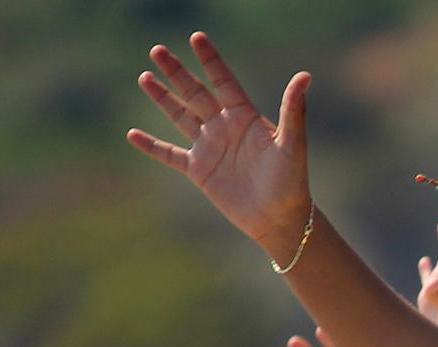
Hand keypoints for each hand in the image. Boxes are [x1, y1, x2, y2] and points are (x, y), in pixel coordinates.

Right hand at [126, 34, 313, 264]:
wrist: (280, 218)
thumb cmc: (291, 181)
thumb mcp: (291, 143)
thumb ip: (293, 110)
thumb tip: (305, 75)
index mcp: (244, 117)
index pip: (223, 81)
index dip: (210, 60)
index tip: (196, 37)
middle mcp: (224, 128)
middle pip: (195, 93)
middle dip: (177, 72)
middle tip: (157, 50)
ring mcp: (210, 147)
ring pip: (180, 116)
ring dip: (162, 98)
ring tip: (145, 77)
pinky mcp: (200, 170)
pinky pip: (170, 154)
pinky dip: (151, 146)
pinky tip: (132, 135)